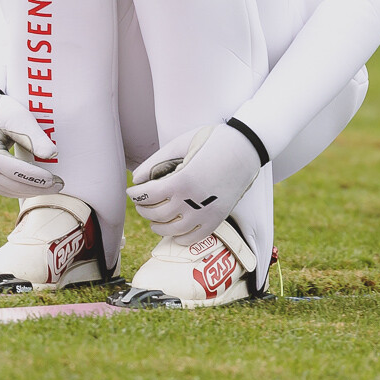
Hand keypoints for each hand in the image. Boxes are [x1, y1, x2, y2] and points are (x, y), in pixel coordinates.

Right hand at [0, 92, 63, 197]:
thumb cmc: (1, 110)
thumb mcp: (18, 116)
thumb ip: (34, 136)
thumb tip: (52, 154)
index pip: (15, 171)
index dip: (37, 178)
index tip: (56, 179)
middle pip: (13, 185)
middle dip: (38, 187)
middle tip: (60, 185)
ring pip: (9, 190)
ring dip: (31, 191)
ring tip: (52, 186)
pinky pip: (4, 189)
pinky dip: (22, 189)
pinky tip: (37, 185)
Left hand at [126, 123, 261, 243]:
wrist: (246, 149)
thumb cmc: (212, 141)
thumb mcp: (180, 144)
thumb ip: (155, 162)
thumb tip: (136, 179)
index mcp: (181, 181)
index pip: (147, 196)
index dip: (135, 195)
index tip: (132, 191)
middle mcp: (191, 202)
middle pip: (156, 215)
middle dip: (143, 209)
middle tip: (141, 202)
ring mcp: (205, 214)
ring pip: (172, 231)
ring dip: (157, 225)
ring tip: (154, 217)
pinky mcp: (217, 219)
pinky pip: (193, 238)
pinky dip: (179, 237)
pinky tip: (174, 229)